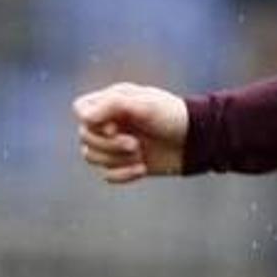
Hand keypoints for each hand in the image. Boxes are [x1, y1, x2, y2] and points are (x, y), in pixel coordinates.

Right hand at [72, 83, 187, 184]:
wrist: (196, 141)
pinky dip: (123, 175)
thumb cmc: (172, 116)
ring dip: (116, 159)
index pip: (80, 109)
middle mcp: (110, 122)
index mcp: (112, 102)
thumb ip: (112, 105)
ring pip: (91, 156)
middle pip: (84, 136)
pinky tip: (143, 169)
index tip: (114, 126)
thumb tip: (83, 117)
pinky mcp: (124, 164)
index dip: (91, 122)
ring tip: (141, 154)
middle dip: (108, 144)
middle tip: (135, 144)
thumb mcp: (144, 105)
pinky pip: (107, 175)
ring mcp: (115, 144)